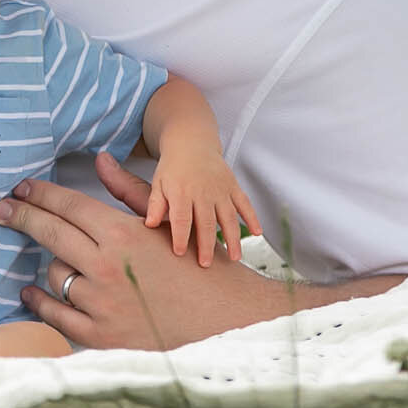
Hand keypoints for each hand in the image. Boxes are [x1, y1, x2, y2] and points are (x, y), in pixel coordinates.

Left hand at [0, 154, 407, 349]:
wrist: (230, 324)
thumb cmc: (201, 269)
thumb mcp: (168, 226)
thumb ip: (129, 192)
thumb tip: (101, 159)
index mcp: (124, 234)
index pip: (67, 206)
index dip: (39, 195)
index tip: (20, 189)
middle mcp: (107, 267)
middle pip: (49, 233)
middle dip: (21, 216)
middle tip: (1, 209)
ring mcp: (102, 305)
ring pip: (53, 273)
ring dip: (48, 264)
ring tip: (47, 256)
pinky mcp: (101, 337)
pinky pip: (55, 315)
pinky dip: (40, 300)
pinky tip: (31, 291)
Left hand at [144, 148, 261, 266]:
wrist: (192, 143)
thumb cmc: (172, 168)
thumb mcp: (158, 183)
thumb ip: (155, 205)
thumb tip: (149, 225)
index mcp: (181, 192)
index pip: (181, 218)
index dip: (180, 237)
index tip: (180, 253)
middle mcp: (203, 191)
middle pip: (206, 222)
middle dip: (206, 245)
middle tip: (206, 265)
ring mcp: (220, 189)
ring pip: (228, 217)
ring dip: (233, 238)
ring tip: (234, 258)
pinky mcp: (233, 186)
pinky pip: (245, 203)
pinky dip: (252, 218)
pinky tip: (257, 233)